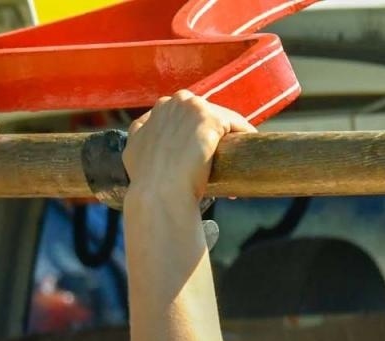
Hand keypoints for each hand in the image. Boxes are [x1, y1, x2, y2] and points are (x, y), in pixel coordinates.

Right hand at [122, 90, 254, 206]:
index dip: (193, 133)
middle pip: (201, 114)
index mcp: (154, 111)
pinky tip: (249, 144)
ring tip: (238, 152)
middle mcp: (172, 103)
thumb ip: (142, 140)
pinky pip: (234, 123)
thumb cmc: (148, 184)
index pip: (182, 116)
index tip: (202, 149)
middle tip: (221, 153)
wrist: (158, 194)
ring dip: (230, 132)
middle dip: (211, 131)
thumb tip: (154, 148)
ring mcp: (191, 109)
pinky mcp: (210, 118)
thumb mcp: (135, 153)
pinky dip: (244, 133)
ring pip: (219, 117)